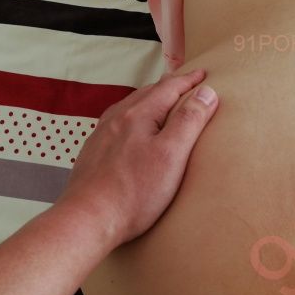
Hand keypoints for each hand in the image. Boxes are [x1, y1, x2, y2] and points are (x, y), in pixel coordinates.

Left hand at [55, 69, 218, 248]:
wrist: (88, 219)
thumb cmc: (133, 192)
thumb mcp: (172, 155)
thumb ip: (189, 120)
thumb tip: (206, 92)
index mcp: (138, 115)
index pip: (169, 88)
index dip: (189, 81)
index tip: (204, 75)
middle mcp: (117, 119)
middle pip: (148, 93)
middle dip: (170, 87)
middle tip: (187, 84)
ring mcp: (102, 135)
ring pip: (131, 107)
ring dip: (150, 100)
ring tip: (162, 102)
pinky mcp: (95, 153)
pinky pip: (118, 124)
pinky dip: (134, 118)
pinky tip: (133, 130)